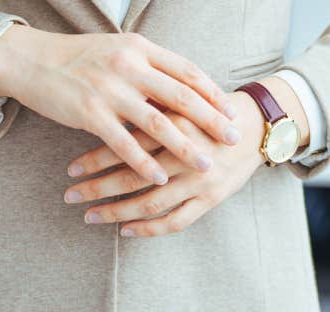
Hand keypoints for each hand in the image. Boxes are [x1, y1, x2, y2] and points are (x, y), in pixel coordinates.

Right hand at [0, 26, 241, 186]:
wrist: (32, 60)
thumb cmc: (79, 57)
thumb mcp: (119, 49)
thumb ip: (149, 63)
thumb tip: (183, 83)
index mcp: (140, 48)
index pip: (187, 71)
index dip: (211, 92)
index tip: (231, 110)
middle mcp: (130, 66)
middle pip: (182, 96)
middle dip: (211, 120)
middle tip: (233, 138)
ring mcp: (110, 90)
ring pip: (158, 123)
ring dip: (185, 147)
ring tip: (205, 165)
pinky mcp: (89, 113)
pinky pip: (124, 144)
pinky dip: (145, 163)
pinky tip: (160, 178)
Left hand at [60, 85, 267, 235]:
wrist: (259, 125)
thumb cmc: (211, 109)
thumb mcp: (183, 98)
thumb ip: (152, 103)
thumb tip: (108, 104)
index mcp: (176, 123)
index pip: (128, 143)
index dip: (96, 158)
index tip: (71, 168)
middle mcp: (186, 153)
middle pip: (133, 174)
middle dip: (97, 187)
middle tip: (69, 194)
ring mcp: (200, 179)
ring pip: (151, 201)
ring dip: (116, 211)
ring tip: (89, 216)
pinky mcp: (213, 198)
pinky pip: (177, 220)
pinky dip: (149, 228)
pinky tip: (125, 231)